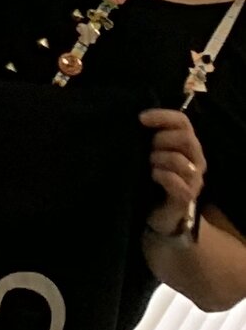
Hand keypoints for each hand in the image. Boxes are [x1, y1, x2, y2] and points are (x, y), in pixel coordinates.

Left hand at [142, 106, 208, 234]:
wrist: (157, 213)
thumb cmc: (152, 178)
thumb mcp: (148, 153)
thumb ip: (148, 137)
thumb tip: (133, 119)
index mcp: (187, 144)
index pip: (182, 121)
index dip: (163, 116)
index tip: (141, 118)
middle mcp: (195, 159)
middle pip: (185, 138)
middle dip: (161, 139)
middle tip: (147, 148)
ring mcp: (194, 179)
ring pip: (180, 160)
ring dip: (159, 159)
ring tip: (149, 165)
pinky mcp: (187, 197)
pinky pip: (177, 183)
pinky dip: (162, 176)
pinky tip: (153, 176)